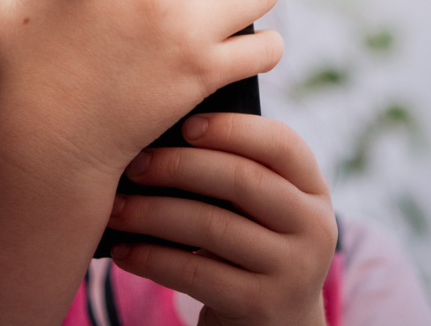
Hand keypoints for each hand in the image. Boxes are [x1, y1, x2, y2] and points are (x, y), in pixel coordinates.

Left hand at [106, 113, 336, 325]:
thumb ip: (237, 174)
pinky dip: (152, 259)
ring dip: (154, 214)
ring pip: (213, 227)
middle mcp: (314, 227)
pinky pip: (196, 273)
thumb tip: (164, 139)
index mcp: (313, 190)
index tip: (184, 125)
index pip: (281, 143)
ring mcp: (293, 270)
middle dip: (179, 167)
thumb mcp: (263, 211)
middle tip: (134, 165)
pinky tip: (124, 251)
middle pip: (242, 180)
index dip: (232, 128)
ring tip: (116, 208)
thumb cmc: (253, 249)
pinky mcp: (260, 305)